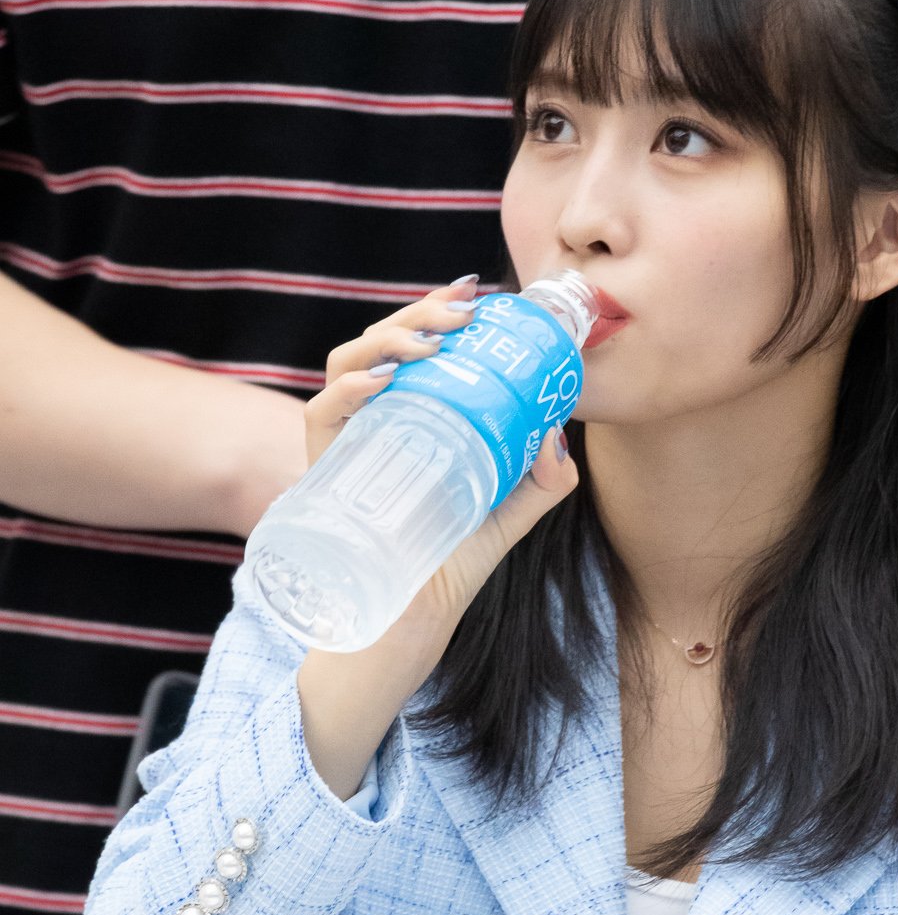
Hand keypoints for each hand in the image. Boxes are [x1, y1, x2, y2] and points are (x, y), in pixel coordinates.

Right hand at [304, 276, 580, 635]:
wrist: (412, 618)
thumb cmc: (452, 561)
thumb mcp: (510, 514)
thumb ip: (544, 481)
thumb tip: (559, 436)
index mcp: (414, 414)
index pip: (417, 344)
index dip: (437, 310)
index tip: (476, 296)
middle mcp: (376, 417)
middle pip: (383, 340)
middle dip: (420, 314)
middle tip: (462, 315)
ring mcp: (346, 438)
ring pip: (347, 359)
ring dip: (387, 339)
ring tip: (429, 345)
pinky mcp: (323, 466)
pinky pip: (321, 409)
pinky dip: (349, 386)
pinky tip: (384, 382)